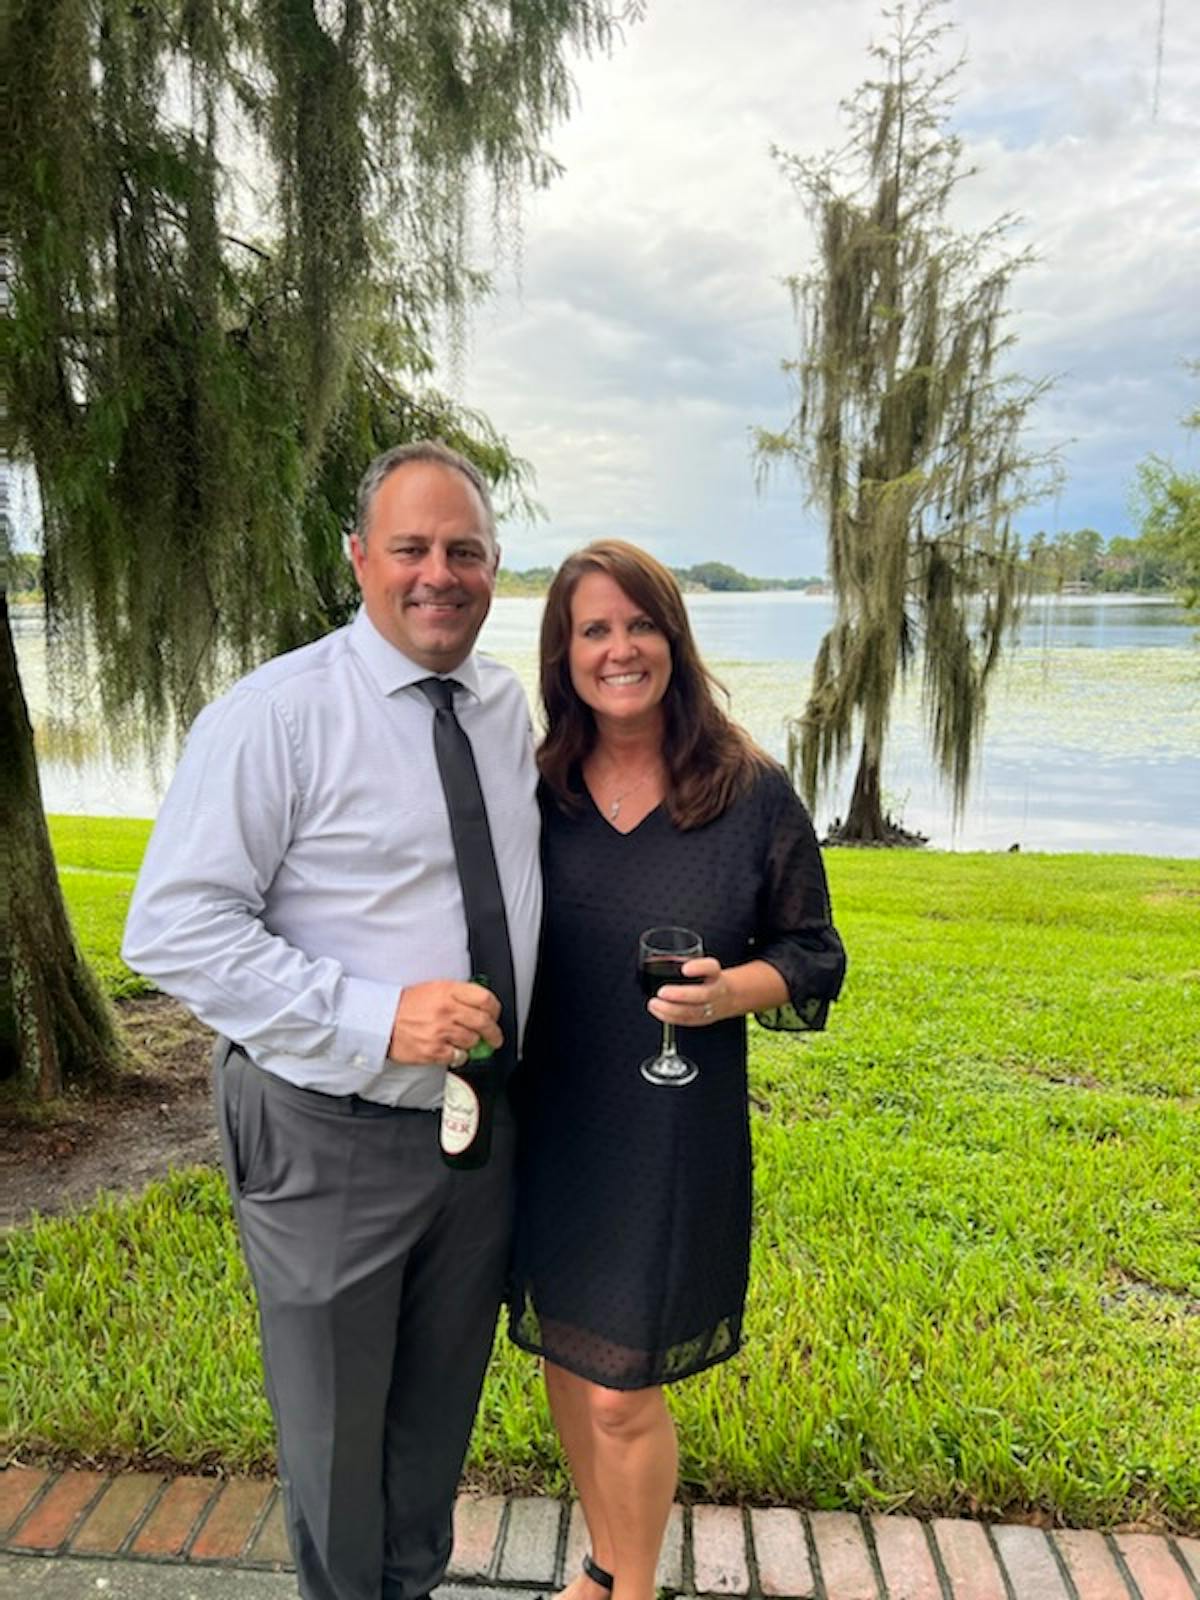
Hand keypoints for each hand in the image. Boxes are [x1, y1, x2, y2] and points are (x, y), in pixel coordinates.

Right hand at [387, 979, 501, 1066]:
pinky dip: (458, 1056)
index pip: (485, 999)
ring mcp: (440, 1031)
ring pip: (472, 1041)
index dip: (495, 1009)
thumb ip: (457, 995)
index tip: (495, 1015)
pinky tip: (451, 1050)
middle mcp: (446, 1010)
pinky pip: (459, 1057)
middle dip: (493, 1032)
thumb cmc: (406, 1005)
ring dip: (472, 1044)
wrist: (381, 1021)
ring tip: (463, 1041)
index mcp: (448, 991)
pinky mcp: (434, 1050)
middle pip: (484, 1022)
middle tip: (494, 1037)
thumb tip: (481, 1005)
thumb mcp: (433, 988)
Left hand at [648, 956, 729, 1027]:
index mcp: (715, 974)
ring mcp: (711, 1007)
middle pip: (703, 995)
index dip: (699, 968)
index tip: (685, 968)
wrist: (730, 995)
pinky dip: (670, 1017)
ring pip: (694, 1011)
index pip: (711, 968)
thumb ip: (684, 962)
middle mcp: (716, 991)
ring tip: (654, 1003)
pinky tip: (657, 1011)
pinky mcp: (703, 1019)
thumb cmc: (709, 977)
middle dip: (681, 995)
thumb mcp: (702, 965)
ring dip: (671, 1009)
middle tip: (662, 992)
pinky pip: (687, 1020)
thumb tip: (657, 960)